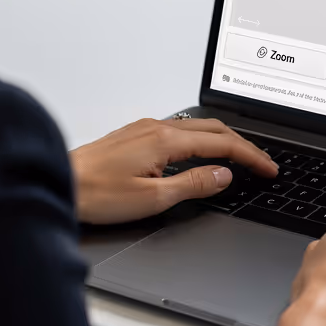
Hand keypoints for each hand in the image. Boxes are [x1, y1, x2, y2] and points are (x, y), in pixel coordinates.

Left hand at [70, 118, 277, 225]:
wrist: (57, 183)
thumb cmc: (96, 194)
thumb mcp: (153, 198)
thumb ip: (193, 184)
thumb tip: (223, 175)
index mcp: (166, 140)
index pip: (222, 144)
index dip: (250, 156)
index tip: (268, 168)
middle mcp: (157, 127)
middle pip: (214, 129)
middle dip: (242, 144)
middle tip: (261, 163)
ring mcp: (145, 128)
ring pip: (196, 128)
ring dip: (222, 140)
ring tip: (238, 157)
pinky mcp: (135, 135)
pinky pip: (179, 131)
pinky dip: (201, 140)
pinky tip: (200, 153)